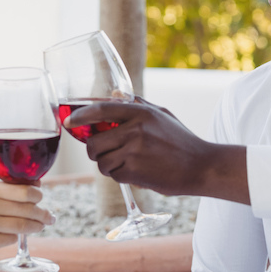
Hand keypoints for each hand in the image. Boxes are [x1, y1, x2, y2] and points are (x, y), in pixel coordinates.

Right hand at [0, 180, 54, 259]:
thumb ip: (8, 189)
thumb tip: (37, 186)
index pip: (24, 191)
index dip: (38, 197)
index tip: (42, 200)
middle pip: (27, 209)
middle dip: (43, 214)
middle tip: (50, 218)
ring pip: (22, 226)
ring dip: (35, 227)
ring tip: (40, 227)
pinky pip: (11, 239)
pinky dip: (16, 238)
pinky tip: (15, 236)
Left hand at [65, 97, 245, 199]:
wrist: (201, 166)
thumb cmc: (181, 140)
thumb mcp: (162, 114)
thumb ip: (136, 104)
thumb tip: (113, 94)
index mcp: (140, 112)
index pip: (101, 110)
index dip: (80, 116)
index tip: (68, 122)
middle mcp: (135, 129)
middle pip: (93, 143)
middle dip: (94, 151)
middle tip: (104, 153)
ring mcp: (134, 151)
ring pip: (101, 162)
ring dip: (109, 166)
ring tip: (127, 163)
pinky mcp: (135, 171)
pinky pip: (113, 175)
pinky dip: (120, 176)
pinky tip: (137, 172)